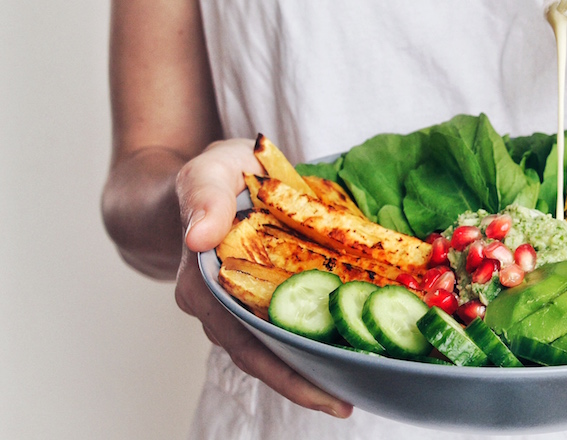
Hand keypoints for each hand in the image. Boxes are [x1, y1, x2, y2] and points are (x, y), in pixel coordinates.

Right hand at [173, 139, 352, 416]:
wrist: (211, 181)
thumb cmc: (213, 176)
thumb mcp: (207, 172)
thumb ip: (204, 197)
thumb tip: (198, 236)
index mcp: (203, 284)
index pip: (241, 340)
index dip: (282, 371)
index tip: (322, 393)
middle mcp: (220, 306)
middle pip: (263, 356)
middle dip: (304, 383)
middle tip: (349, 402)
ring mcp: (242, 304)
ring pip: (276, 346)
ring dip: (312, 366)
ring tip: (359, 383)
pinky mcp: (265, 295)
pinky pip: (290, 322)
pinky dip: (316, 335)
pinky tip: (350, 343)